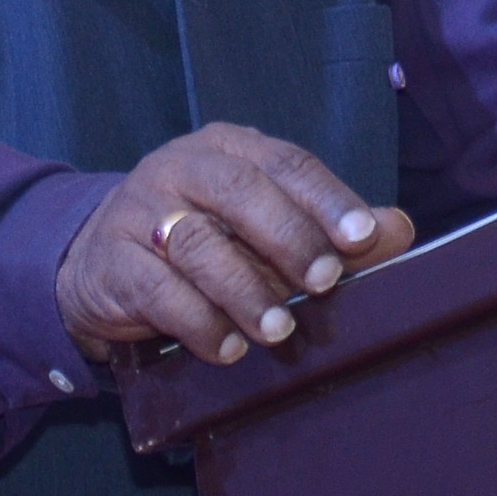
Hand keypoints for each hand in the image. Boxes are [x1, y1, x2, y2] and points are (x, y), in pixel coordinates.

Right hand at [56, 124, 414, 362]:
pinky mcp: (112, 261)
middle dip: (289, 237)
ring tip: (279, 329)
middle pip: (241, 192)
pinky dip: (198, 322)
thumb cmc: (202, 236)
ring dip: (244, 290)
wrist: (97, 262)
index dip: (328, 198)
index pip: (286, 162)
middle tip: (324, 281)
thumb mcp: (263, 226)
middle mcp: (181, 168)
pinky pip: (156, 289)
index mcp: (228, 148)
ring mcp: (140, 211)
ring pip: (196, 243)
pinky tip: (227, 347)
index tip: (366, 235)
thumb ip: (328, 227)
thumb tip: (399, 229)